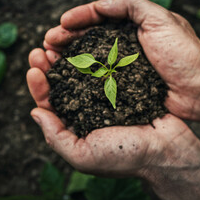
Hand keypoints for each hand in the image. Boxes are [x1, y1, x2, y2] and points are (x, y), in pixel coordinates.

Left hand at [26, 39, 199, 199]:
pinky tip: (86, 43)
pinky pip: (105, 67)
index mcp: (76, 126)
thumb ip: (56, 137)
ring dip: (68, 57)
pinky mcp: (124, 85)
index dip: (39, 86)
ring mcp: (107, 95)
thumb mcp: (83, 156)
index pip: (51, 104)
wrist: (166, 150)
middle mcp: (89, 109)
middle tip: (40, 50)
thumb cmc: (125, 157)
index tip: (33, 69)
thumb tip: (34, 112)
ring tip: (57, 42)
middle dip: (50, 67)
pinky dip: (94, 55)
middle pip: (63, 84)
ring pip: (82, 72)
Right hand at [43, 0, 199, 120]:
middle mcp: (125, 44)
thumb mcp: (161, 19)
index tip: (61, 24)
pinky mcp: (123, 86)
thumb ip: (132, 4)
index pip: (100, 17)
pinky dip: (80, 76)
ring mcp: (123, 65)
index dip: (79, 18)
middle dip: (67, 38)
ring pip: (89, 57)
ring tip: (49, 58)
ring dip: (68, 56)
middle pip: (89, 37)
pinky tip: (66, 76)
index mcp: (133, 26)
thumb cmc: (184, 54)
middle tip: (48, 43)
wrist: (199, 90)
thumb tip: (99, 4)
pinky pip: (97, 78)